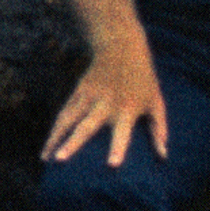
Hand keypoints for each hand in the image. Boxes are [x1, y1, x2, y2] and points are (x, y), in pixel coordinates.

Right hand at [44, 42, 168, 166]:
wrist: (121, 45)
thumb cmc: (143, 78)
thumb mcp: (156, 100)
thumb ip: (159, 128)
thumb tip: (163, 156)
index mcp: (128, 108)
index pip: (123, 132)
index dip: (118, 148)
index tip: (111, 165)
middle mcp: (106, 103)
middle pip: (86, 126)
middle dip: (73, 143)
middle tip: (60, 159)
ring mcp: (89, 96)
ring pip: (68, 119)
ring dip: (55, 138)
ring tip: (46, 158)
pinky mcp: (78, 91)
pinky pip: (64, 113)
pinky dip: (55, 129)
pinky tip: (48, 146)